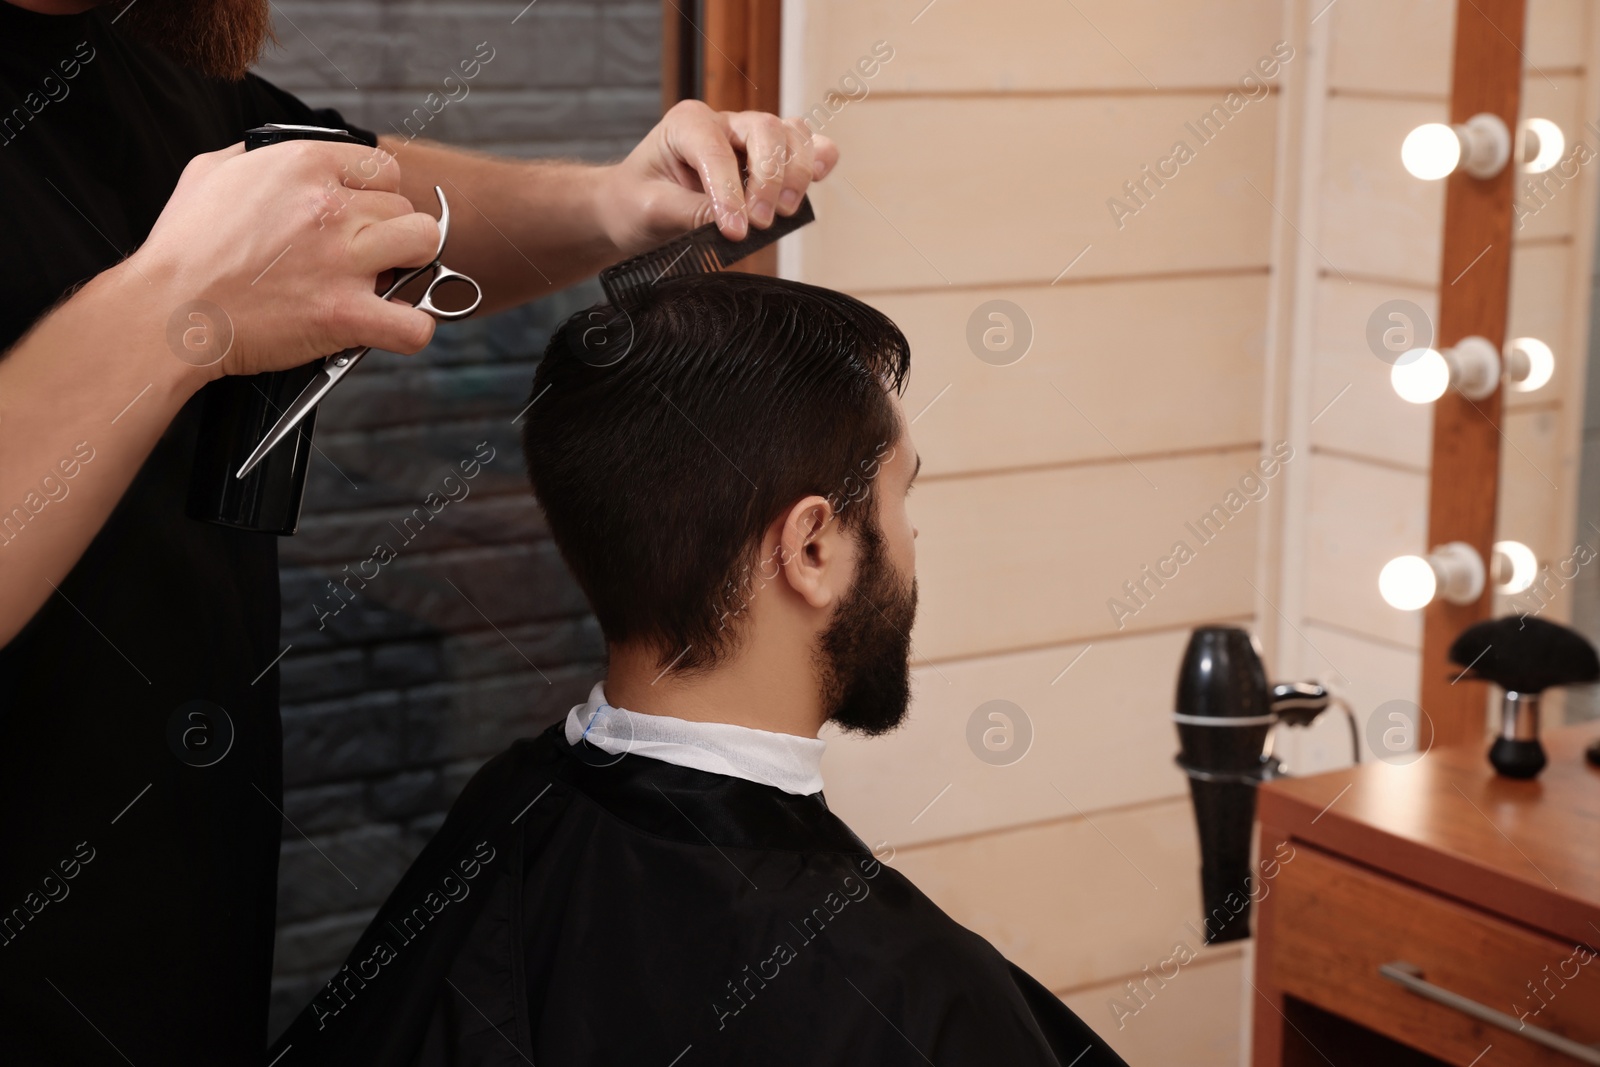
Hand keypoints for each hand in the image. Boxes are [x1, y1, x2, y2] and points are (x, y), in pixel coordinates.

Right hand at [128, 139, 443, 379]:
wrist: (165, 312)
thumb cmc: (183, 249)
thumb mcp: (210, 172)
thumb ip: (255, 157)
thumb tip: (276, 156)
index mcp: (303, 165)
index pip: (383, 168)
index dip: (376, 197)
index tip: (358, 219)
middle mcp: (329, 206)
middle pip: (406, 210)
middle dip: (389, 235)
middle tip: (361, 258)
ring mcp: (341, 260)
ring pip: (424, 246)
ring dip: (408, 268)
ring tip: (377, 284)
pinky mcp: (343, 315)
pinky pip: (413, 324)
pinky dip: (409, 330)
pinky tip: (386, 327)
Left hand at [595, 100, 839, 255]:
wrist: (634, 208)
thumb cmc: (637, 202)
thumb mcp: (650, 210)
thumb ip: (691, 213)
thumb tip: (736, 223)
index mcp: (686, 123)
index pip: (717, 149)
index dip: (730, 191)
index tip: (735, 230)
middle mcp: (724, 123)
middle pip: (765, 130)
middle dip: (769, 178)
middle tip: (760, 222)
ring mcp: (750, 138)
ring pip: (791, 135)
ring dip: (795, 173)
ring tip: (782, 213)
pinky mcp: (769, 159)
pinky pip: (806, 147)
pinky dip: (818, 160)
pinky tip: (818, 180)